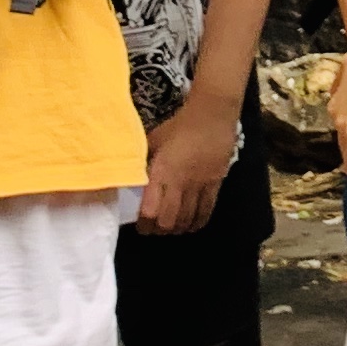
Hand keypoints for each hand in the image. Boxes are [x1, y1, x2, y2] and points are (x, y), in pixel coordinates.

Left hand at [138, 95, 238, 236]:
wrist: (213, 115)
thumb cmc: (179, 125)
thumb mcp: (153, 139)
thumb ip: (144, 159)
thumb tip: (130, 174)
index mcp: (162, 171)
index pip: (151, 209)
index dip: (144, 223)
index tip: (139, 225)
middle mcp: (180, 182)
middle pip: (169, 220)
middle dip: (159, 230)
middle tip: (153, 229)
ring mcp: (200, 185)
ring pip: (188, 219)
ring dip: (177, 229)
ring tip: (169, 228)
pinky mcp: (215, 184)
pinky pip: (206, 211)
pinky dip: (197, 222)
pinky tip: (190, 224)